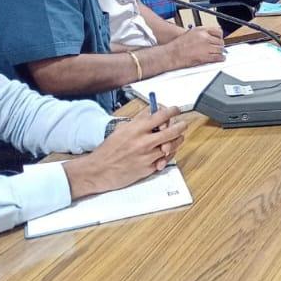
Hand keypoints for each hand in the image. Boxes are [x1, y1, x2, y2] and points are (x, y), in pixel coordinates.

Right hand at [64, 106, 187, 199]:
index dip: (173, 111)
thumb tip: (154, 111)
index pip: (162, 115)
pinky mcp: (149, 168)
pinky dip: (168, 155)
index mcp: (136, 129)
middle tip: (182, 125)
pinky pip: (166, 159)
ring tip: (176, 138)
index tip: (176, 110)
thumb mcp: (121, 129)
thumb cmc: (108, 150)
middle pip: (173, 130)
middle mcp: (144, 141)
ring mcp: (148, 156)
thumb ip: (139, 121)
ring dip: (177, 141)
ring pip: (172, 145)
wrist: (98, 171)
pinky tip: (166, 152)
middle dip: (181, 126)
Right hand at [164, 25, 224, 69]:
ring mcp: (205, 47)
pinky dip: (220, 58)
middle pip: (220, 41)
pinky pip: (217, 57)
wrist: (171, 53)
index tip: (220, 39)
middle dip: (220, 45)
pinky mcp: (205, 57)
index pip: (218, 31)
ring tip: (219, 53)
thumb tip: (210, 36)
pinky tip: (220, 58)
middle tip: (220, 48)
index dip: (220, 37)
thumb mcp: (191, 33)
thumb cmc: (178, 45)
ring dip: (220, 52)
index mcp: (201, 30)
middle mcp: (204, 37)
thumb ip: (202, 34)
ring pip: (220, 49)